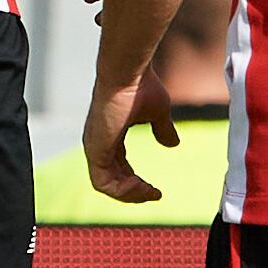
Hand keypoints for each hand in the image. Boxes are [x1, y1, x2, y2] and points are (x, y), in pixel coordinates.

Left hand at [80, 66, 179, 205]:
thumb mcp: (158, 112)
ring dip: (129, 194)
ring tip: (149, 193)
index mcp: (110, 135)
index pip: (118, 166)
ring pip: (106, 185)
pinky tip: (141, 186)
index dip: (135, 181)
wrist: (128, 73)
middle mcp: (99, 143)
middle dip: (134, 191)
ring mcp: (95, 147)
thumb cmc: (140, 85)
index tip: (155, 189)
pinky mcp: (96, 150)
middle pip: (112, 179)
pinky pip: (103, 183)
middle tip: (154, 194)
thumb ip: (163, 129)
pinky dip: (122, 190)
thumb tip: (173, 144)